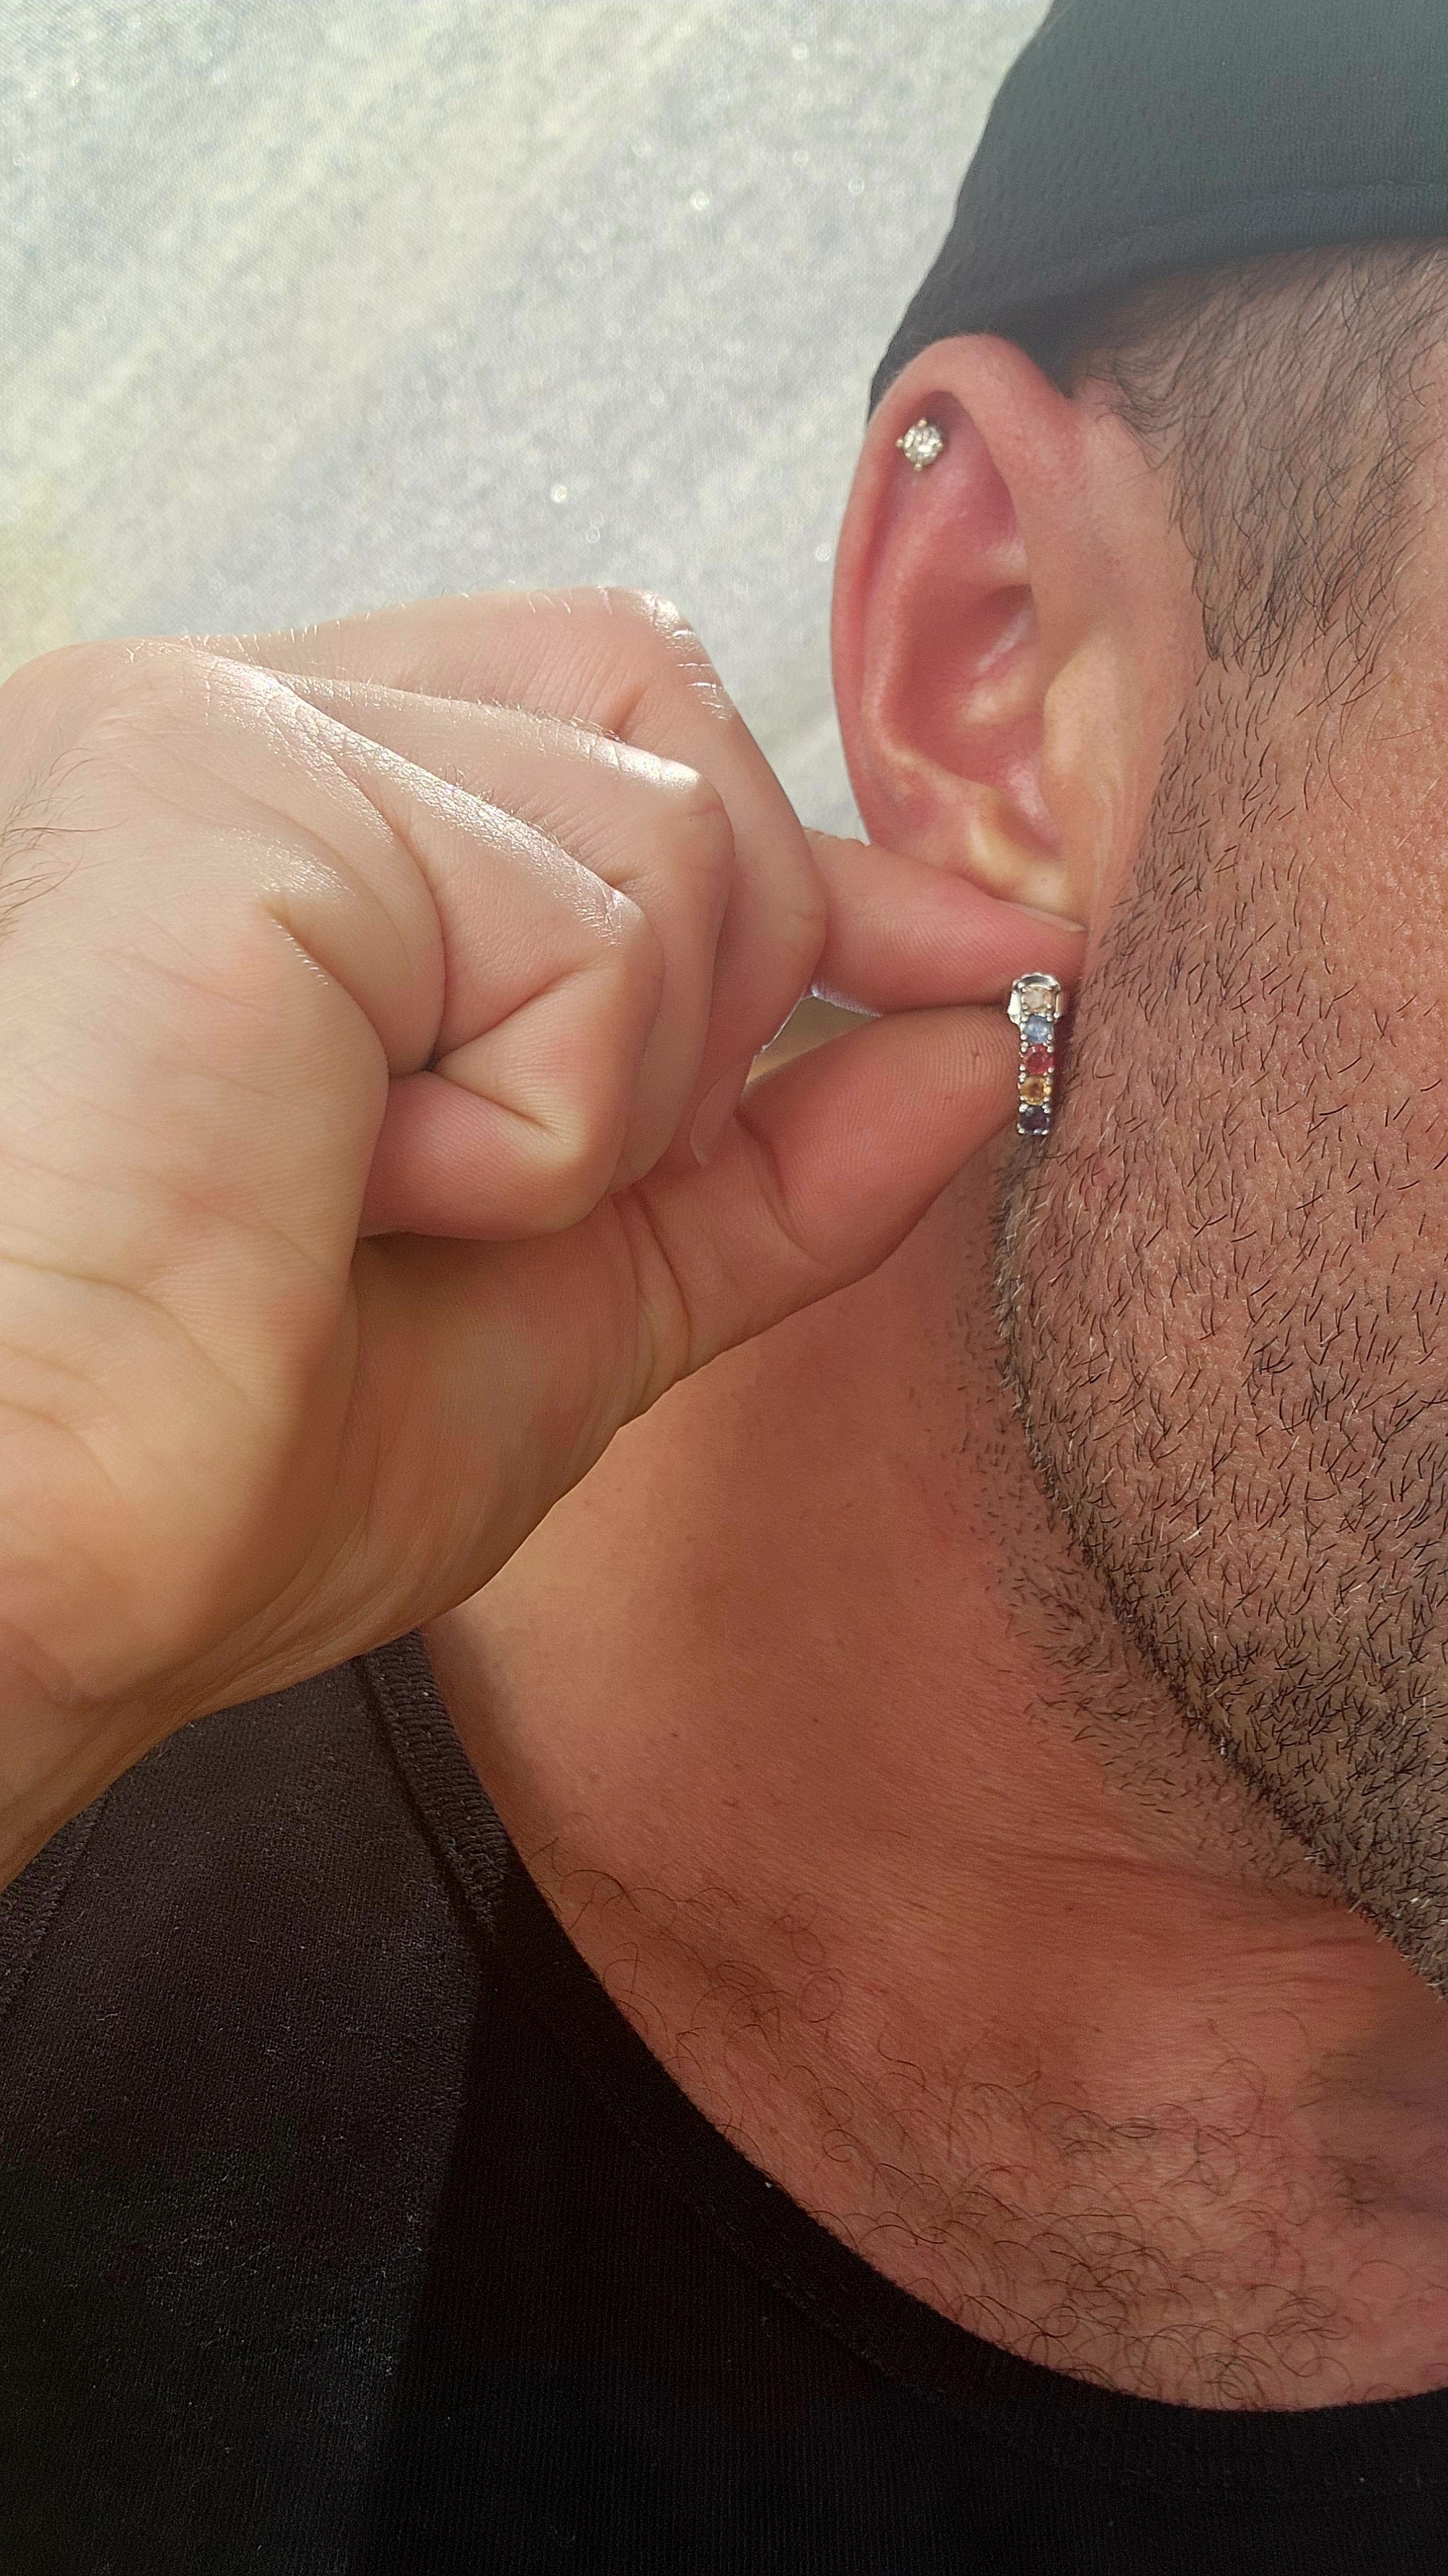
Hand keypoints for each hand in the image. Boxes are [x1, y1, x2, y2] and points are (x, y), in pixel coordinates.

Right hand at [0, 587, 1081, 1875]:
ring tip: (370, 1200)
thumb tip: (983, 1036)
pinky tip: (343, 1187)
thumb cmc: (210, 1469)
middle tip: (501, 1187)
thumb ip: (768, 1159)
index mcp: (268, 830)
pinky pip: (587, 933)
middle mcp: (229, 733)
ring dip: (594, 1109)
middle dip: (706, 995)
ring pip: (672, 840)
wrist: (27, 1570)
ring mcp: (225, 731)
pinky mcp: (233, 772)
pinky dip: (531, 1132)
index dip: (808, 846)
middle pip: (672, 729)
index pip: (611, 714)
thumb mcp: (561, 1303)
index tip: (982, 955)